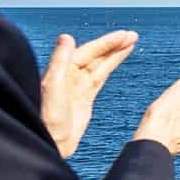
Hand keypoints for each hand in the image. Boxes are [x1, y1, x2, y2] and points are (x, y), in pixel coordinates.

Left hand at [40, 31, 137, 159]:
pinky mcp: (85, 99)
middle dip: (114, 45)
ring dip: (115, 53)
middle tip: (133, 35)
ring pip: (100, 65)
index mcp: (63, 70)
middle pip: (96, 55)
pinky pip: (100, 78)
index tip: (123, 35)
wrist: (50, 143)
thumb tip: (67, 37)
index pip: (88, 52)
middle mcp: (70, 75)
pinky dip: (110, 67)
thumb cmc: (46, 119)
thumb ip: (59, 61)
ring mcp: (78, 86)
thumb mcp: (52, 87)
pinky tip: (117, 60)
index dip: (106, 43)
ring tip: (131, 42)